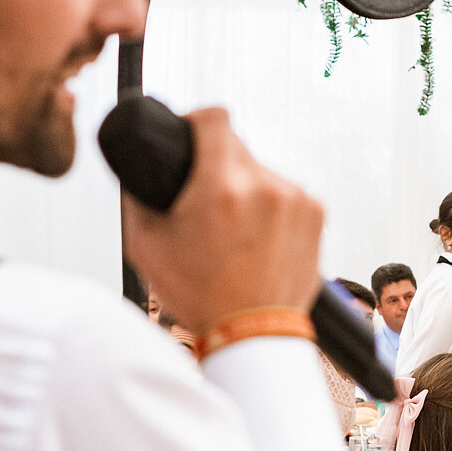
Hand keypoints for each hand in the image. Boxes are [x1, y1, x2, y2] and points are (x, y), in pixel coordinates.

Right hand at [122, 107, 323, 334]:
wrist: (253, 334)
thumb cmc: (204, 297)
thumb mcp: (146, 247)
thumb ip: (136, 199)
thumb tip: (135, 171)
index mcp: (222, 188)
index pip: (215, 116)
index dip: (197, 121)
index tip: (193, 134)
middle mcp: (265, 187)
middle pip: (237, 148)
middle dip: (218, 168)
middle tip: (208, 203)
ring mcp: (296, 199)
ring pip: (261, 173)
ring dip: (247, 189)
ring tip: (235, 231)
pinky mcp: (316, 214)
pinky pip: (286, 194)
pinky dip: (271, 208)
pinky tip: (258, 239)